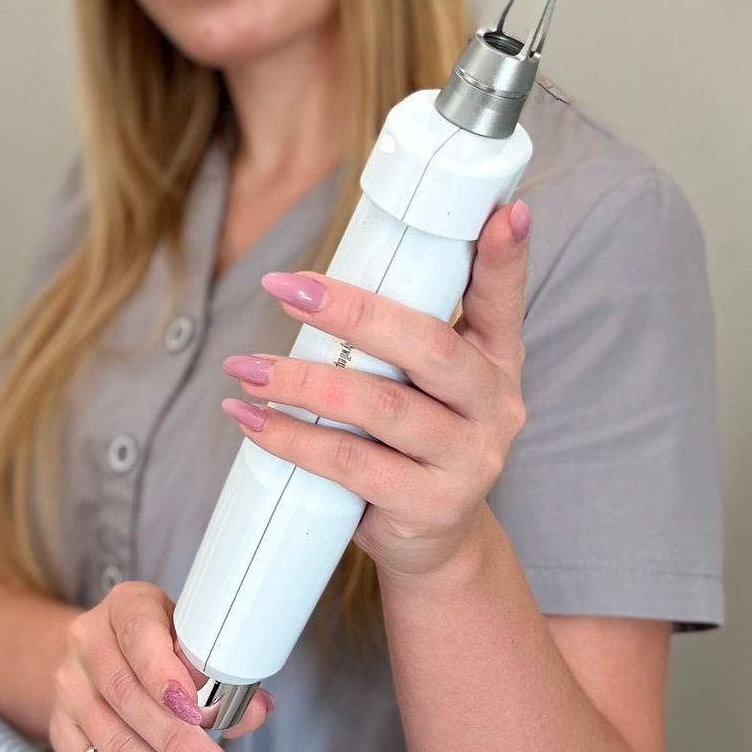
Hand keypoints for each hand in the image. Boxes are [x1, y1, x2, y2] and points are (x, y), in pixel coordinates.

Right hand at [48, 581, 270, 751]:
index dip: (165, 674)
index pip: (139, 635)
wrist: (104, 655)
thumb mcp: (197, 642)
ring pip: (114, 745)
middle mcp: (88, 642)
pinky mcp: (62, 731)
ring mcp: (69, 689)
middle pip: (127, 699)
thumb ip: (226, 674)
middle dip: (179, 747)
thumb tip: (254, 711)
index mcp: (126, 606)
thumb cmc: (168, 647)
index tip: (198, 712)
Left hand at [219, 199, 531, 579]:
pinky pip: (351, 464)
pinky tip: (253, 419)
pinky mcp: (428, 505)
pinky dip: (292, 438)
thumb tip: (319, 278)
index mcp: (496, 359)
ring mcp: (467, 460)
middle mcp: (494, 406)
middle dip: (352, 312)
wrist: (432, 539)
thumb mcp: (422, 382)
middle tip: (284, 288)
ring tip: (244, 366)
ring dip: (301, 382)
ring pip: (380, 407)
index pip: (503, 299)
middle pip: (429, 346)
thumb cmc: (412, 439)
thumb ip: (397, 332)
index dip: (506, 257)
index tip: (505, 211)